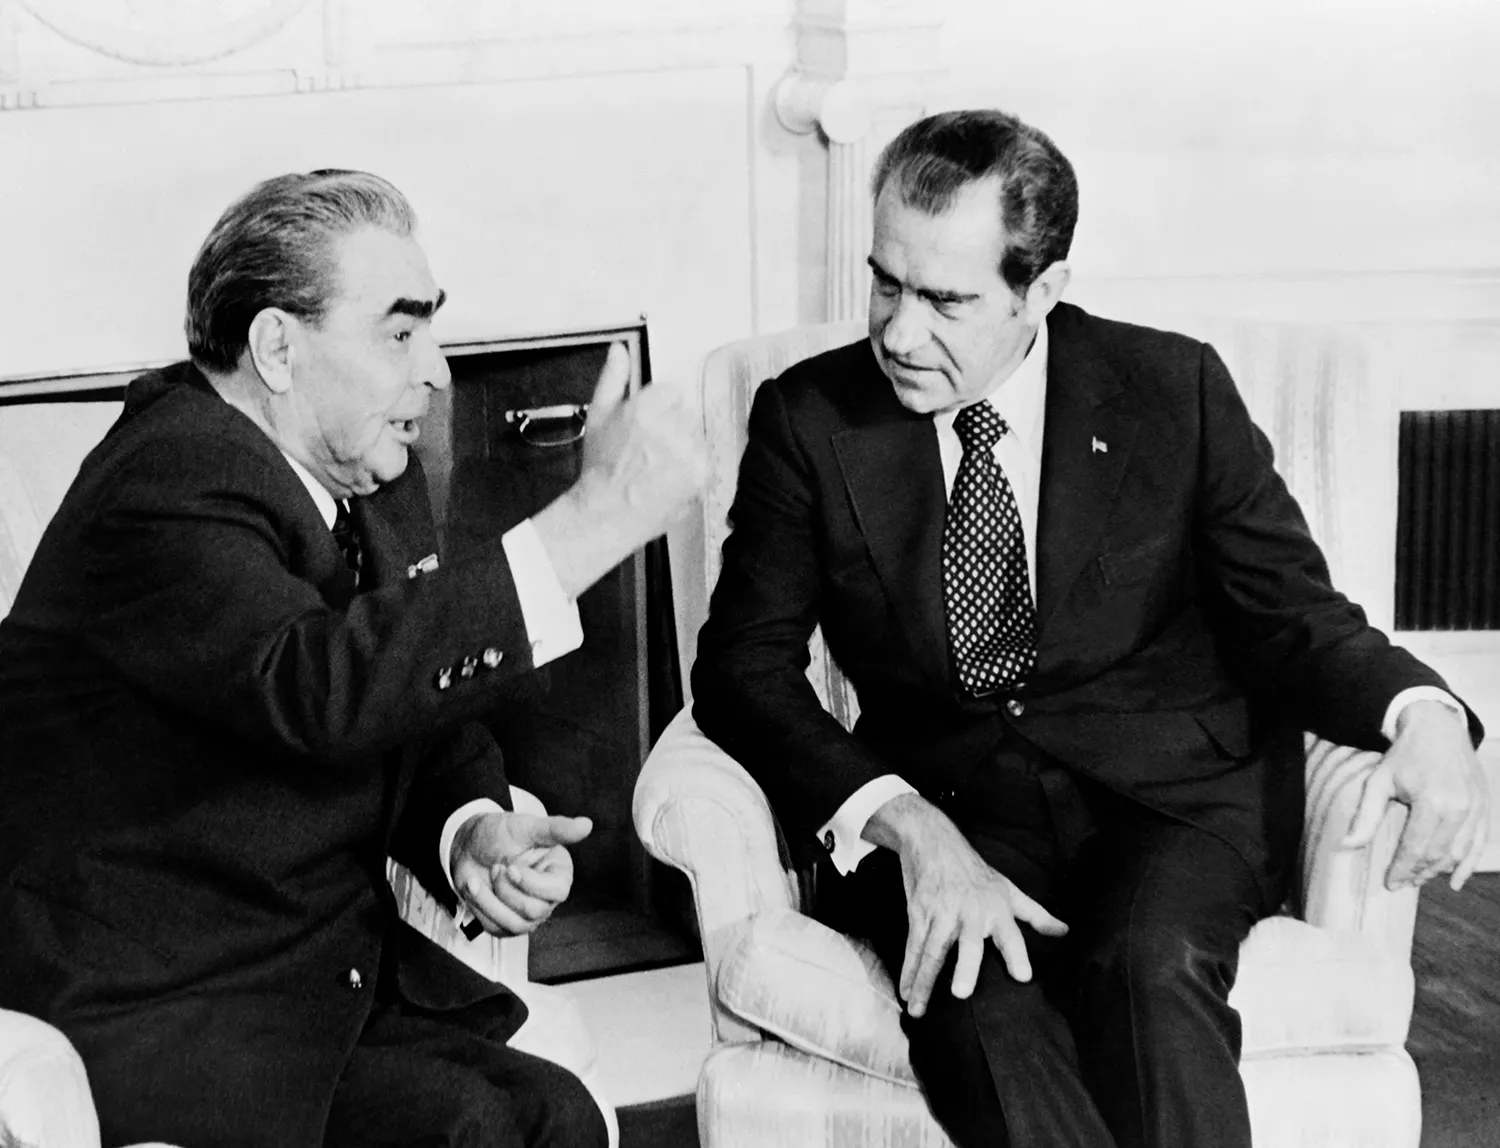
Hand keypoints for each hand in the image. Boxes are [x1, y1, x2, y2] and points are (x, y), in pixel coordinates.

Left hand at [450, 810, 592, 935]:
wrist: (468, 846)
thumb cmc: (499, 834)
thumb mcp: (526, 827)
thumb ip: (556, 828)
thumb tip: (586, 825)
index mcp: (558, 872)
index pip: (557, 891)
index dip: (531, 883)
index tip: (511, 866)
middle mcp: (546, 896)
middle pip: (533, 911)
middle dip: (505, 888)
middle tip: (496, 867)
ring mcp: (527, 914)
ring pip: (514, 924)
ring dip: (489, 900)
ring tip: (482, 877)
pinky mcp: (506, 924)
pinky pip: (495, 928)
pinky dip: (480, 907)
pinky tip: (475, 887)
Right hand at [531, 342, 708, 598]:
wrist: (606, 514)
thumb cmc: (600, 467)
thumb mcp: (598, 415)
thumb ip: (613, 378)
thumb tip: (619, 348)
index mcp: (647, 406)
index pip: (671, 392)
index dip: (657, 412)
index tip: (644, 431)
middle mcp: (672, 426)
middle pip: (686, 413)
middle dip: (672, 428)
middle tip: (649, 452)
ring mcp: (690, 451)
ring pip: (697, 436)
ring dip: (684, 448)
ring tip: (658, 468)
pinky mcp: (702, 474)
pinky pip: (705, 459)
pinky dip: (692, 469)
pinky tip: (669, 479)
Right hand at [865, 795, 1067, 1017]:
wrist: (934, 841)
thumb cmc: (976, 871)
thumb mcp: (1009, 889)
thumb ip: (1036, 915)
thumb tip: (1066, 932)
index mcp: (996, 908)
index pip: (1010, 934)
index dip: (1016, 954)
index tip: (1023, 976)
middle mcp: (970, 912)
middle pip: (967, 943)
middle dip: (964, 967)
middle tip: (960, 993)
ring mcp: (941, 913)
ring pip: (932, 951)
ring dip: (923, 980)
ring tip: (917, 1008)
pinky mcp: (919, 913)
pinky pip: (913, 946)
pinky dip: (908, 970)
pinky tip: (904, 993)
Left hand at [1342, 700, 1489, 890]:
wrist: (1438, 728)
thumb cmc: (1405, 755)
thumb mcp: (1379, 781)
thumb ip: (1366, 816)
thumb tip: (1347, 846)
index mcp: (1432, 802)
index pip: (1416, 847)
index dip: (1403, 869)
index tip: (1390, 884)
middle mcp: (1459, 808)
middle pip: (1438, 854)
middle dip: (1419, 872)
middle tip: (1403, 883)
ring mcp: (1476, 809)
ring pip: (1459, 853)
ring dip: (1439, 870)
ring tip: (1419, 879)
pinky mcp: (1485, 807)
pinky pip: (1479, 844)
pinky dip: (1467, 865)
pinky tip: (1454, 881)